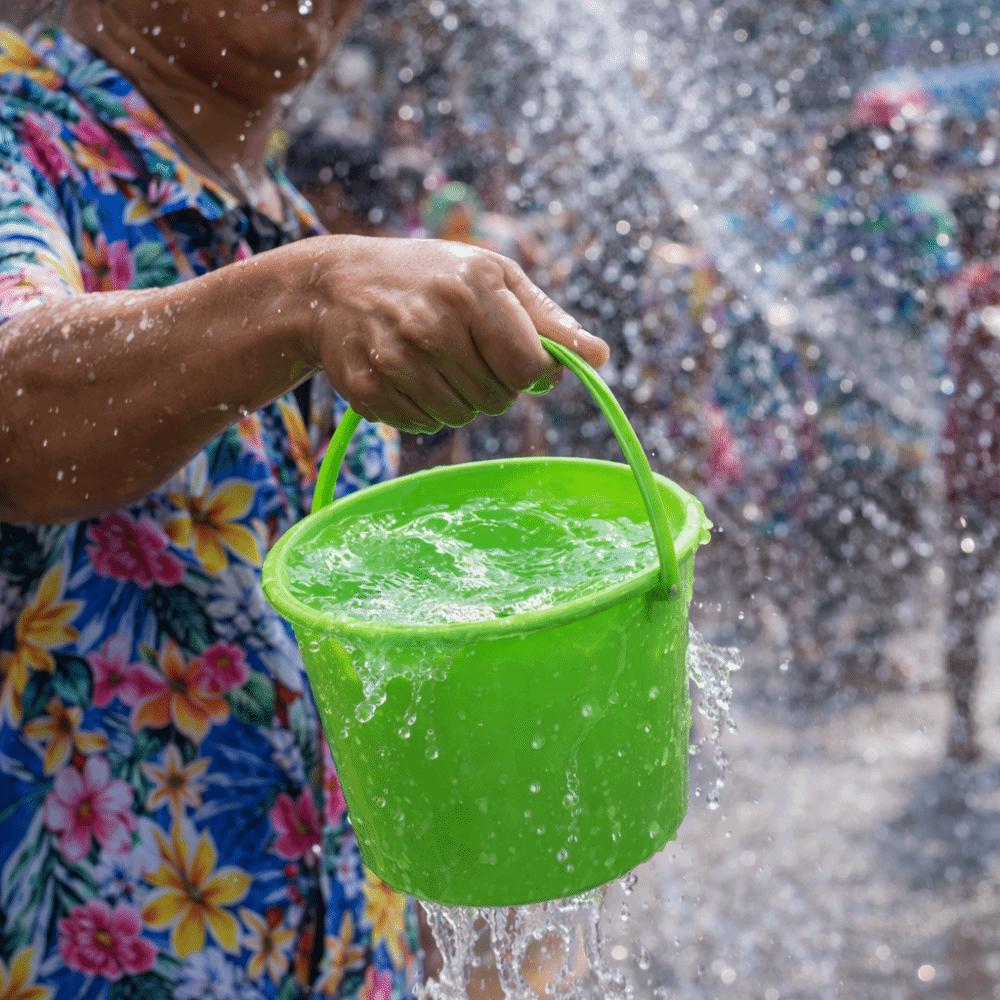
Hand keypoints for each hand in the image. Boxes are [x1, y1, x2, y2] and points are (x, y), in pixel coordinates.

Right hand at [298, 236, 609, 432]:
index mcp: (473, 287)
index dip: (532, 373)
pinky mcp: (369, 389)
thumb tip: (599, 357)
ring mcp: (396, 359)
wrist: (334, 286)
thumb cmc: (431, 278)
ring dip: (459, 399)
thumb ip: (548, 318)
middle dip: (493, 384)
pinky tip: (407, 373)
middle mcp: (433, 322)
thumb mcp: (492, 276)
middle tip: (466, 352)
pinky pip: (424, 426)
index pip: (529, 369)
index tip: (521, 361)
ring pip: (461, 417)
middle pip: (498, 399)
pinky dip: (424, 409)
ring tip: (434, 360)